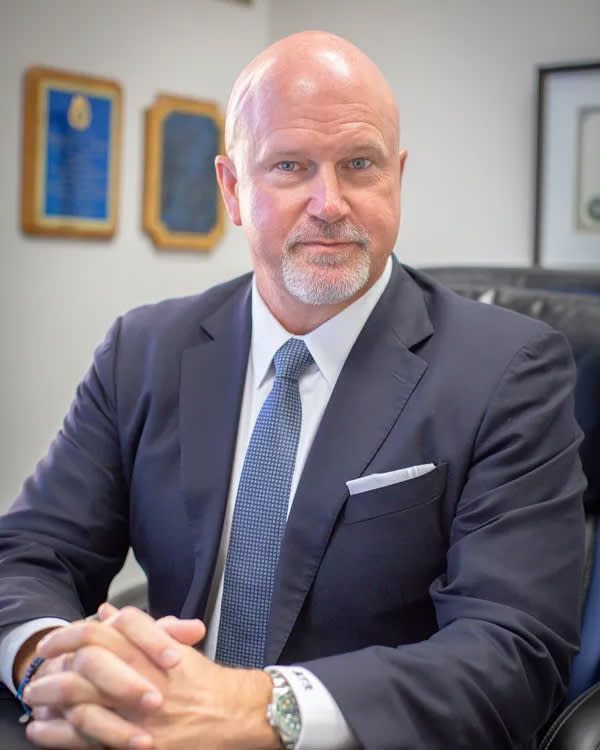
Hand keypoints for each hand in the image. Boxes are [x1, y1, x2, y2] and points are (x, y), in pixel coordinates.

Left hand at [30, 606, 279, 749]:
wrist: (231, 715)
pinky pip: (86, 739)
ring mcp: (134, 713)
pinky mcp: (132, 742)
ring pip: (79, 704)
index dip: (69, 635)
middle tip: (38, 674)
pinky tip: (45, 731)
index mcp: (147, 651)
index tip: (53, 642)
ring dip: (50, 702)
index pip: (98, 634)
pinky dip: (59, 735)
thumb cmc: (203, 681)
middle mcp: (138, 678)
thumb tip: (106, 612)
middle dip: (52, 672)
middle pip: (82, 668)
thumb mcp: (172, 646)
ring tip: (35, 703)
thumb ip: (138, 629)